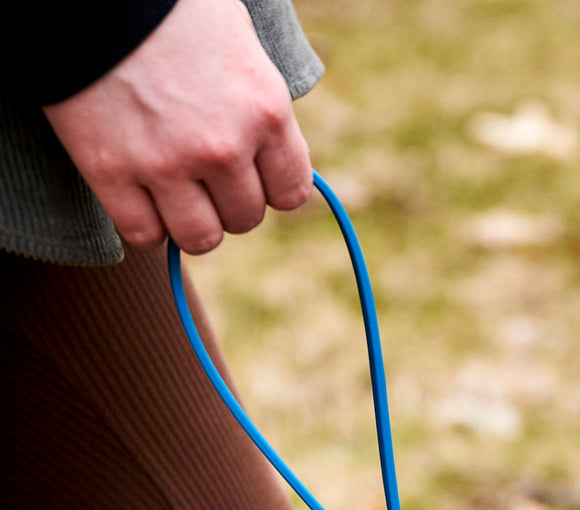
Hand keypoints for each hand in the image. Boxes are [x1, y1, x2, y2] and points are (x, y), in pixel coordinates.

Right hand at [43, 0, 312, 254]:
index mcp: (265, 113)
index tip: (248, 174)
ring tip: (174, 193)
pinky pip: (143, 233)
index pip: (290, 193)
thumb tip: (268, 156)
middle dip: (227, 202)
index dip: (269, 188)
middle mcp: (224, 147)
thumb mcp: (240, 48)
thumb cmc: (170, 9)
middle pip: (245, 218)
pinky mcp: (110, 170)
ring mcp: (167, 163)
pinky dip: (144, 223)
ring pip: (200, 238)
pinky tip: (138, 196)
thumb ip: (258, 108)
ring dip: (190, 223)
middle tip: (203, 175)